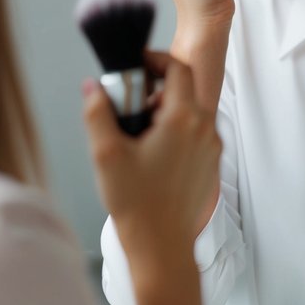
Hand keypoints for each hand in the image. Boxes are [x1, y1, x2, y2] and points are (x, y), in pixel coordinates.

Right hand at [82, 52, 220, 262]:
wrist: (161, 246)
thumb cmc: (137, 204)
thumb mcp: (106, 153)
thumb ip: (97, 112)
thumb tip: (93, 86)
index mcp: (184, 120)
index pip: (178, 68)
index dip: (156, 59)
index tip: (137, 65)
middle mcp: (205, 130)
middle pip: (185, 89)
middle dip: (157, 88)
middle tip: (131, 103)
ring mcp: (212, 148)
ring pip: (191, 112)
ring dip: (166, 111)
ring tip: (138, 132)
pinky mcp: (211, 164)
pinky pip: (196, 134)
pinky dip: (176, 131)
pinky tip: (151, 152)